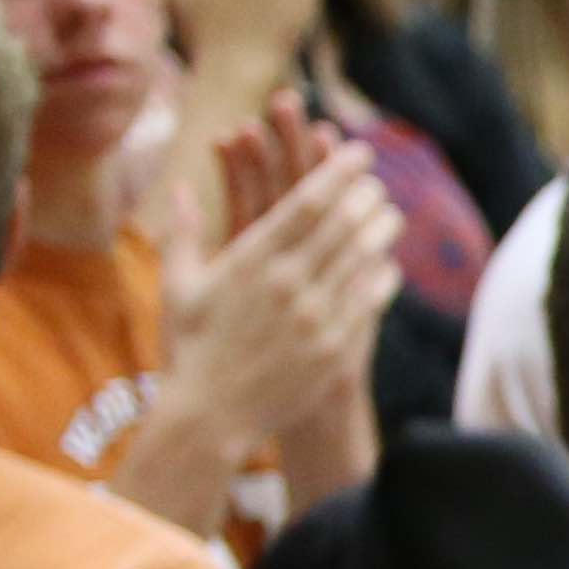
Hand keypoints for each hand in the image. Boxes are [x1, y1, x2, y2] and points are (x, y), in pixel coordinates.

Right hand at [171, 110, 394, 448]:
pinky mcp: (336, 348)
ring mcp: (317, 317)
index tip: (359, 152)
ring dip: (381, 231)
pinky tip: (387, 265)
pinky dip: (382, 276)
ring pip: (364, 258)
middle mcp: (290, 283)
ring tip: (389, 216)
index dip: (339, 170)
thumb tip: (182, 184)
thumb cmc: (189, 348)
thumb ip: (184, 231)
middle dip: (366, 196)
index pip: (308, 201)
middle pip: (345, 223)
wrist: (210, 417)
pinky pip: (371, 301)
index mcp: (252, 260)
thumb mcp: (179, 286)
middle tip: (376, 185)